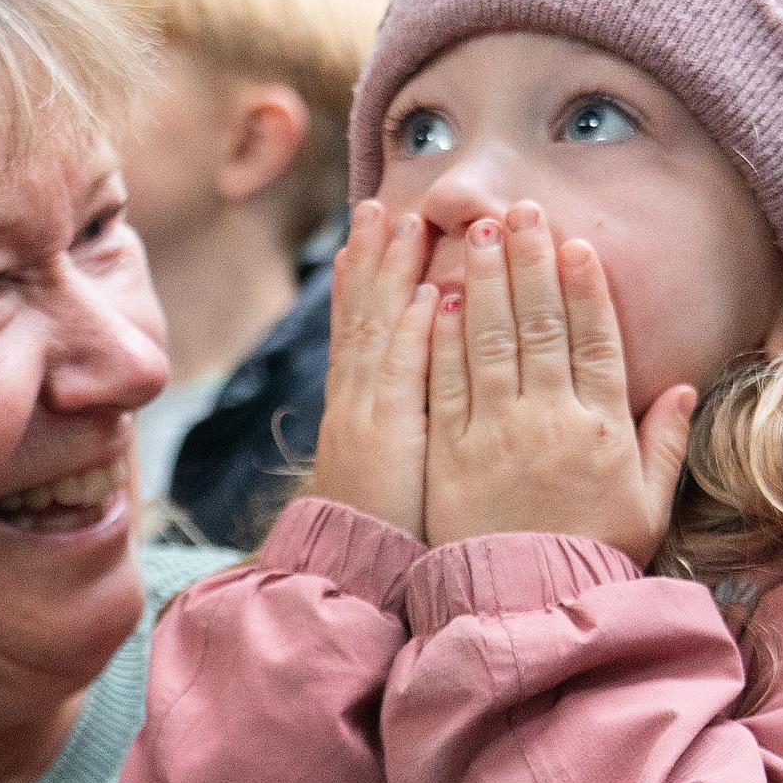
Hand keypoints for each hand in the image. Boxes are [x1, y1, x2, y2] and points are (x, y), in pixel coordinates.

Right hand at [312, 201, 435, 538]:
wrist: (353, 578)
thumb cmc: (382, 531)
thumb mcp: (386, 465)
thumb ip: (398, 418)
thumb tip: (421, 386)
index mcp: (356, 407)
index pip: (358, 330)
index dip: (361, 280)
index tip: (370, 234)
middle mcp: (355, 401)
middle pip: (360, 316)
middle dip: (369, 258)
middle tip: (377, 204)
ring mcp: (366, 416)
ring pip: (377, 331)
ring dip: (390, 275)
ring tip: (402, 222)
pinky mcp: (386, 439)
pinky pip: (402, 378)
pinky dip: (412, 335)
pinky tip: (428, 296)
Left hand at [423, 202, 696, 563]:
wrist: (526, 608)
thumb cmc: (590, 557)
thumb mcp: (648, 506)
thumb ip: (665, 443)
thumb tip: (689, 387)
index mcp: (604, 430)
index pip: (595, 342)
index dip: (586, 289)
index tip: (577, 243)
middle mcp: (551, 421)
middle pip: (542, 326)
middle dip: (531, 262)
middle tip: (521, 208)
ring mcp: (497, 433)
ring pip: (493, 341)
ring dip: (488, 279)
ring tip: (480, 229)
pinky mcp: (450, 452)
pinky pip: (447, 381)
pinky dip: (444, 335)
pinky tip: (441, 294)